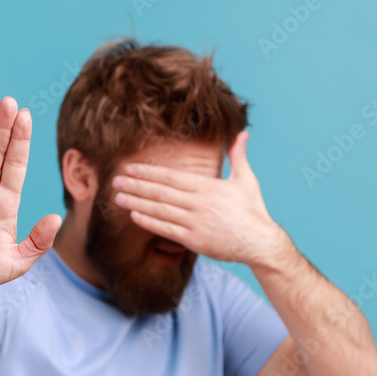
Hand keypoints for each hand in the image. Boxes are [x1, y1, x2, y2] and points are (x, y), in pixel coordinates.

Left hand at [110, 130, 289, 266]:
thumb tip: (243, 133)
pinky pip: (166, 229)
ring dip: (137, 202)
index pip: (172, 177)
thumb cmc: (253, 211)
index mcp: (208, 186)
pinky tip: (134, 215)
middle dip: (136, 184)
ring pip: (160, 209)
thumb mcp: (246, 180)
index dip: (149, 171)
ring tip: (118, 196)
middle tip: (116, 179)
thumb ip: (238, 156)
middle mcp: (199, 203)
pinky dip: (149, 222)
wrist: (260, 242)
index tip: (131, 167)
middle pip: (161, 191)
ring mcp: (196, 222)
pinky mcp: (194, 240)